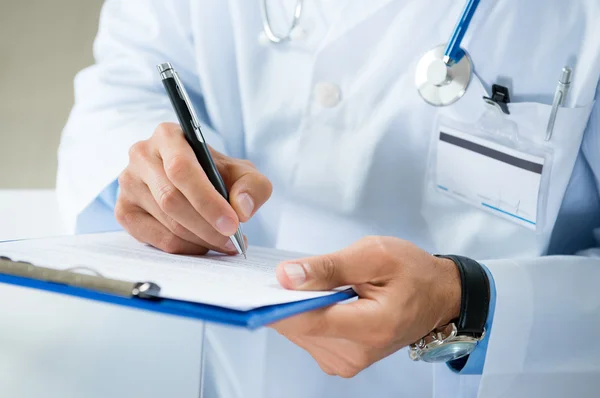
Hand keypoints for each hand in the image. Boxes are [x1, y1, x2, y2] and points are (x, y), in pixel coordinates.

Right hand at [115, 122, 271, 254]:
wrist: (197, 183)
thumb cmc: (218, 174)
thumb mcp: (243, 173)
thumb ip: (252, 186)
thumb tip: (241, 209)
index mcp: (168, 136)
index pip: (181, 169)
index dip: (208, 200)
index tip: (232, 224)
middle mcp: (141, 155)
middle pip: (171, 199)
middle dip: (207, 226)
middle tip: (233, 241)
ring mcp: (127, 184)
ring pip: (166, 222)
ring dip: (200, 239)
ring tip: (224, 243)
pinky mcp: (124, 211)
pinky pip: (156, 239)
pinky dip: (185, 248)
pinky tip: (202, 244)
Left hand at [271, 236, 460, 377]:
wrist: (438, 296)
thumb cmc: (412, 272)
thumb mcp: (374, 254)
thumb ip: (328, 267)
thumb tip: (285, 276)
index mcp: (371, 327)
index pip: (307, 321)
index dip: (278, 300)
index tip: (263, 280)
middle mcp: (355, 354)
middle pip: (297, 328)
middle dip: (286, 298)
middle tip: (291, 271)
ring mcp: (347, 361)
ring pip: (297, 332)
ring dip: (295, 306)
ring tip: (313, 283)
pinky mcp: (340, 360)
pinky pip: (307, 336)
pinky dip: (305, 315)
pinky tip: (320, 298)